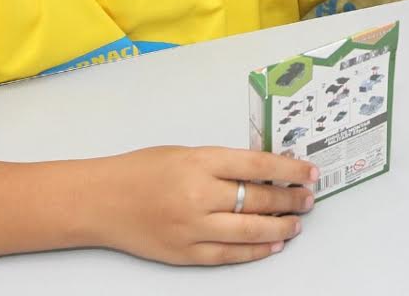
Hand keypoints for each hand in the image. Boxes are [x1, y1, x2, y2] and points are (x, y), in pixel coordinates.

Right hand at [98, 146, 317, 264]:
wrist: (100, 200)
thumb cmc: (141, 171)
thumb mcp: (186, 154)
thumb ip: (223, 164)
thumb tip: (265, 172)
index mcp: (200, 162)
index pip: (257, 165)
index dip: (289, 170)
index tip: (308, 173)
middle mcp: (198, 195)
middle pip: (257, 198)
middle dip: (289, 199)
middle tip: (307, 198)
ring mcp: (191, 227)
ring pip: (249, 230)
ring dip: (279, 227)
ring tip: (296, 223)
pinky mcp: (184, 253)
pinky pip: (228, 255)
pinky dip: (255, 251)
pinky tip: (272, 245)